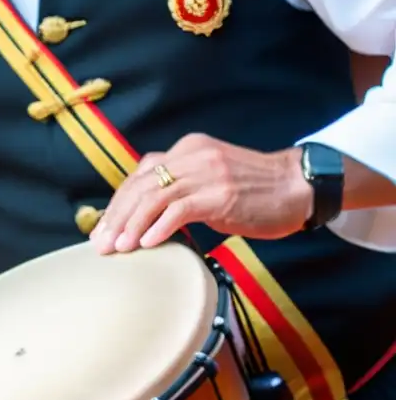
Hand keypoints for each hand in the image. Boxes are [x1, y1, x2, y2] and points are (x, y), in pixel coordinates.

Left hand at [90, 134, 313, 253]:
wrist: (298, 187)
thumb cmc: (252, 192)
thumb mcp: (208, 182)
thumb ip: (177, 191)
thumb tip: (141, 219)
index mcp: (185, 150)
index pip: (139, 176)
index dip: (116, 205)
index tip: (101, 231)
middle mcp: (192, 155)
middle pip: (140, 186)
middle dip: (116, 218)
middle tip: (101, 245)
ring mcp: (207, 173)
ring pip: (154, 197)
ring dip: (132, 226)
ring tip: (119, 249)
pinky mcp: (221, 193)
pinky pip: (180, 209)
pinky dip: (159, 227)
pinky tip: (148, 244)